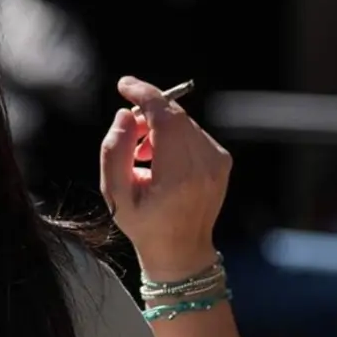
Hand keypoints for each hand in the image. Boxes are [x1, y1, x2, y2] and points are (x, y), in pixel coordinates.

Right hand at [100, 76, 230, 278]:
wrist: (181, 251)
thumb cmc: (144, 224)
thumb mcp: (115, 194)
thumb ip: (114, 150)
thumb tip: (126, 115)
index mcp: (179, 175)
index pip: (166, 118)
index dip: (144, 94)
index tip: (124, 85)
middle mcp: (205, 165)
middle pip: (174, 116)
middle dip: (147, 113)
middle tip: (128, 132)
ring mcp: (218, 162)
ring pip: (184, 122)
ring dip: (159, 127)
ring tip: (142, 155)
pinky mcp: (222, 160)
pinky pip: (193, 133)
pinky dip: (173, 137)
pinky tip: (161, 160)